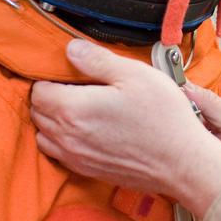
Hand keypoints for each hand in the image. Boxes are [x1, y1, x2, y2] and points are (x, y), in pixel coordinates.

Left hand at [30, 40, 220, 212]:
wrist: (182, 162)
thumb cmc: (163, 118)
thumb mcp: (135, 75)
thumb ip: (96, 60)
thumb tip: (71, 49)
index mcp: (73, 109)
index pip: (38, 90)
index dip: (51, 78)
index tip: (69, 74)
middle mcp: (67, 137)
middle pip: (37, 113)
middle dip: (49, 98)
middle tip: (75, 88)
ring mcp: (76, 158)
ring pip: (44, 136)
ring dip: (53, 121)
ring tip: (78, 109)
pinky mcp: (88, 171)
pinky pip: (59, 154)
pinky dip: (63, 141)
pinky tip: (87, 131)